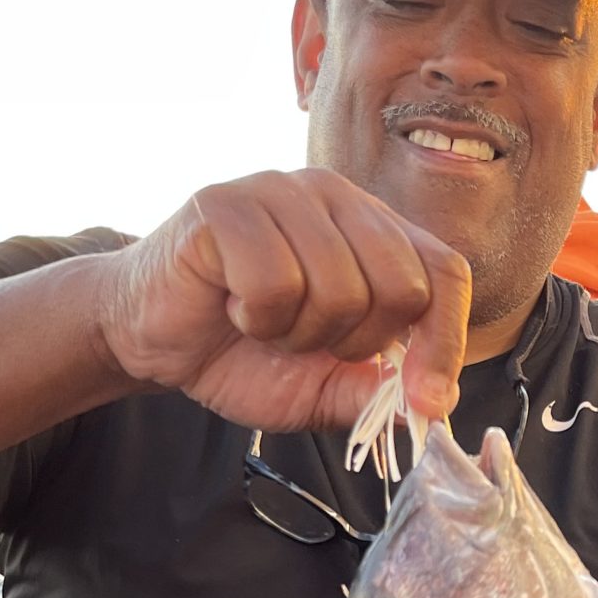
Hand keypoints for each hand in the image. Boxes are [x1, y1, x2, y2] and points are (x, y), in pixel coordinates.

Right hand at [97, 169, 468, 434]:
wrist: (152, 339)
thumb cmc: (239, 352)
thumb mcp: (320, 390)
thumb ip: (374, 393)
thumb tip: (432, 407)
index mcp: (373, 231)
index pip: (446, 272)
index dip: (445, 343)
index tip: (426, 402)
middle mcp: (337, 197)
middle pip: (402, 286)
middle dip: (357, 344)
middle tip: (307, 344)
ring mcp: (283, 191)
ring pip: (339, 289)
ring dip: (296, 335)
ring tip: (262, 323)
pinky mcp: (228, 203)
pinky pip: (275, 283)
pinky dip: (254, 318)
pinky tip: (231, 306)